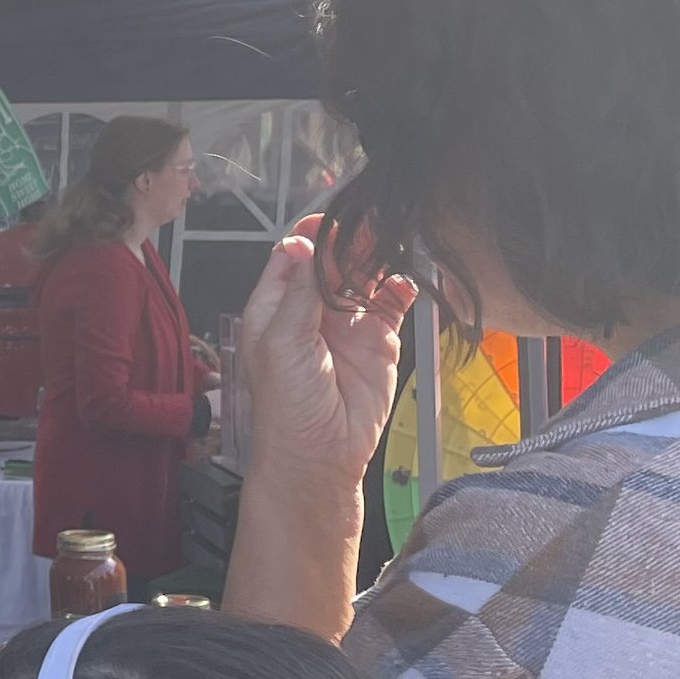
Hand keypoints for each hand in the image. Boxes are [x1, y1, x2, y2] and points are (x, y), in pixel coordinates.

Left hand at [234, 220, 415, 494]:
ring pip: (364, 276)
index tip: (332, 220)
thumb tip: (302, 244)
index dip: (312, 236)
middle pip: (334, 260)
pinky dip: (400, 287)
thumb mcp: (283, 343)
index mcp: (276, 306)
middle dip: (351, 240)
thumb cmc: (286, 407)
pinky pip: (392, 303)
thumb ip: (298, 293)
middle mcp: (311, 309)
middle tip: (371, 224)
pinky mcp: (379, 340)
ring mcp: (347, 323)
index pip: (294, 256)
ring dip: (376, 257)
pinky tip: (403, 281)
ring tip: (389, 242)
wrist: (319, 458)